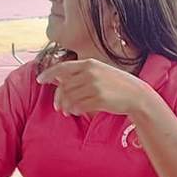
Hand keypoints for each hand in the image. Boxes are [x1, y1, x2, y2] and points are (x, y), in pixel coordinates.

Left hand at [38, 55, 153, 117]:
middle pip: (64, 86)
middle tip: (57, 106)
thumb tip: (59, 78)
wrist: (136, 95)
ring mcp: (95, 86)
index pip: (62, 68)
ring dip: (65, 106)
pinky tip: (75, 112)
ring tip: (66, 111)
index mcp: (89, 64)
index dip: (48, 74)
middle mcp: (90, 73)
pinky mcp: (99, 99)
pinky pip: (79, 106)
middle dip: (58, 97)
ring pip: (70, 97)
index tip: (40, 80)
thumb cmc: (116, 84)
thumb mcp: (99, 71)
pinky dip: (74, 110)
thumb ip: (81, 73)